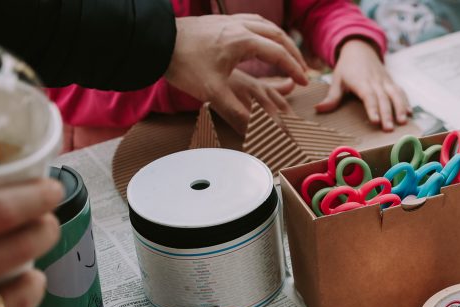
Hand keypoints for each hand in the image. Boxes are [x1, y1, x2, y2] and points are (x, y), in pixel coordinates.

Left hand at [165, 14, 308, 131]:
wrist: (156, 41)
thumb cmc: (183, 63)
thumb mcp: (213, 92)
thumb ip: (238, 112)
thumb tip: (257, 132)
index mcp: (243, 41)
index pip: (278, 54)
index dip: (294, 69)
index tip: (303, 82)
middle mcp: (239, 27)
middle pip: (277, 36)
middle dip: (293, 53)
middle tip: (301, 70)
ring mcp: (229, 21)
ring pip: (265, 25)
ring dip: (280, 40)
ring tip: (287, 54)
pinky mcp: (219, 21)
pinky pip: (251, 21)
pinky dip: (264, 31)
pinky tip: (261, 39)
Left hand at [315, 39, 410, 131]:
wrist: (360, 48)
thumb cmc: (347, 68)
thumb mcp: (337, 80)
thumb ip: (332, 97)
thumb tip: (319, 109)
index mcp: (361, 81)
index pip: (368, 96)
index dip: (372, 108)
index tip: (375, 121)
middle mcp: (375, 81)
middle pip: (383, 98)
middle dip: (387, 114)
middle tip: (389, 129)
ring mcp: (385, 81)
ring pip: (395, 94)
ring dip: (400, 108)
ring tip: (403, 121)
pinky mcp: (391, 82)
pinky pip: (400, 92)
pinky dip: (406, 102)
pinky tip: (409, 113)